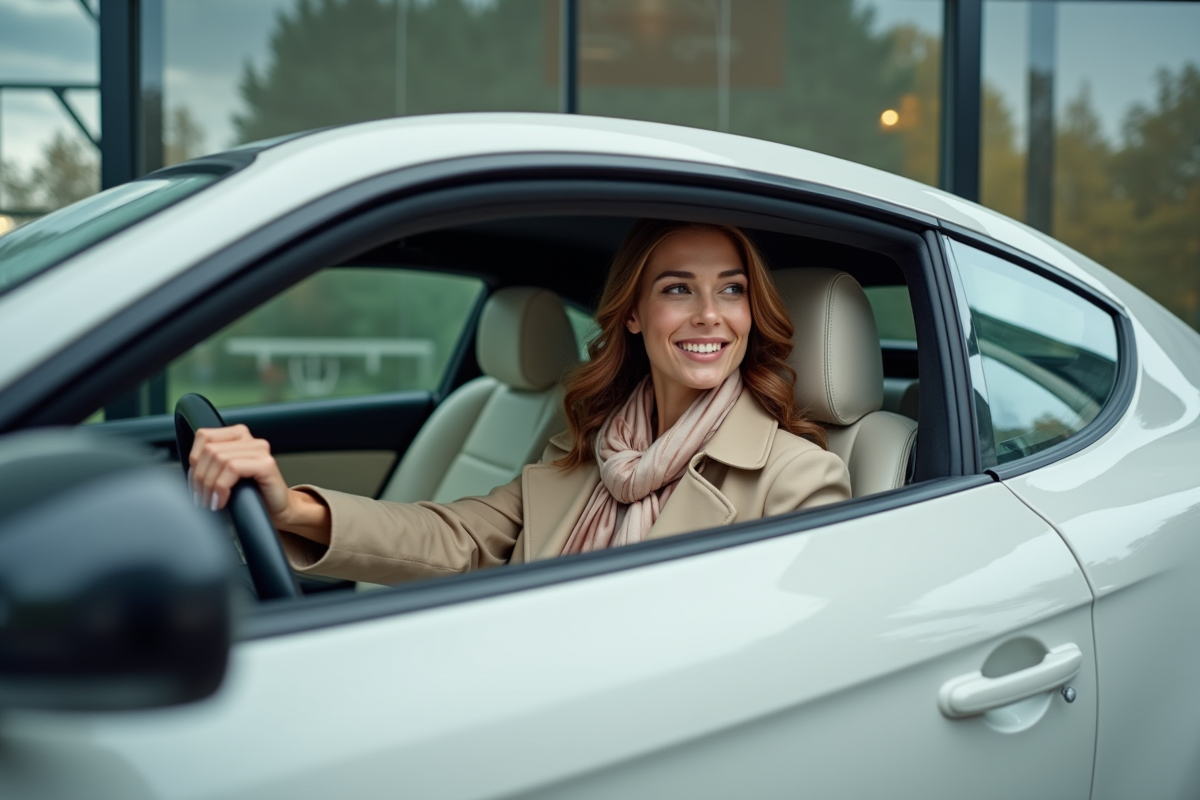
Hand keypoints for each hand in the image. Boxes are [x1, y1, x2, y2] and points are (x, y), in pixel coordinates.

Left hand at [188, 425, 331, 544]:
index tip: (195, 485)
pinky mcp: (266, 464)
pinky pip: (233, 468)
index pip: (203, 436)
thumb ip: (209, 465)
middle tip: (201, 499)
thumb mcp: (223, 476)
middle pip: (209, 450)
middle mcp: (250, 439)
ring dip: (209, 485)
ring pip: (219, 459)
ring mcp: (260, 450)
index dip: (194, 461)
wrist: (277, 512)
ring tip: (211, 502)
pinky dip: (221, 487)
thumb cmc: (249, 496)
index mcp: (238, 436)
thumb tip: (187, 471)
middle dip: (199, 478)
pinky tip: (222, 501)